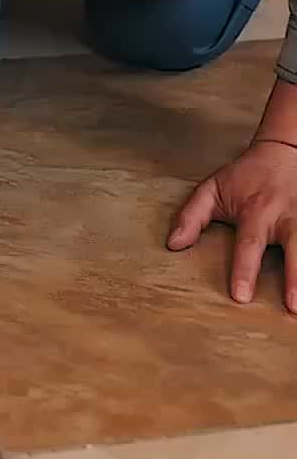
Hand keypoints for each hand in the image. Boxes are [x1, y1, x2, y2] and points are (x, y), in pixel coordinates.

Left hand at [168, 138, 296, 309]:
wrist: (283, 151)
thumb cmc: (245, 176)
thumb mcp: (212, 189)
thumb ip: (191, 216)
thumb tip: (173, 244)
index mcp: (256, 211)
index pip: (248, 244)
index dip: (244, 270)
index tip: (241, 295)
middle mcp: (284, 216)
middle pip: (293, 247)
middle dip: (294, 277)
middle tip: (292, 306)